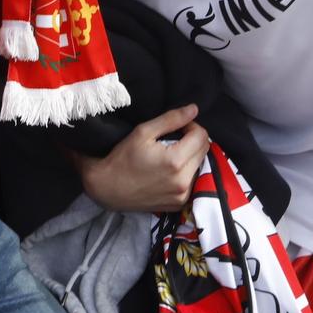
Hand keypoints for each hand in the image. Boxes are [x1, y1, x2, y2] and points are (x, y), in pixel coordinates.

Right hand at [77, 105, 209, 213]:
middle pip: (204, 150)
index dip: (191, 126)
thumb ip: (171, 119)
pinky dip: (186, 171)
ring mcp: (183, 195)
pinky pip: (193, 181)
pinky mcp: (179, 204)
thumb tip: (194, 109)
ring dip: (191, 156)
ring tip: (171, 153)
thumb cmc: (123, 157)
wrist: (108, 188)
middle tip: (174, 138)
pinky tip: (170, 169)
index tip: (177, 127)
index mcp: (176, 161)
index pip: (201, 136)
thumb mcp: (144, 132)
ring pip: (200, 165)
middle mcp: (183, 181)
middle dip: (193, 140)